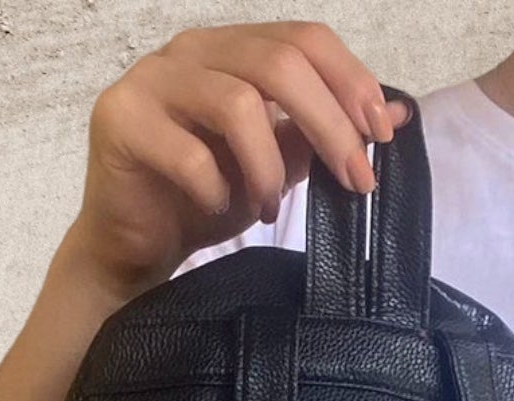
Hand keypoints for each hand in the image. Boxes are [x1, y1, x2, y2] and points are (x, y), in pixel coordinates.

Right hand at [63, 21, 413, 303]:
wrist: (130, 248)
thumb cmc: (199, 202)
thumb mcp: (270, 167)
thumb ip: (316, 137)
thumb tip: (394, 115)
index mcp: (229, 49)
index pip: (303, 39)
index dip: (350, 81)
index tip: (381, 136)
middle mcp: (189, 51)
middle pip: (278, 62)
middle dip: (329, 123)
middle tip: (354, 178)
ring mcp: (149, 82)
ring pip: (236, 103)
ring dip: (267, 165)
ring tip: (270, 207)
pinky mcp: (118, 121)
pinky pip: (188, 153)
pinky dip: (216, 189)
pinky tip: (220, 209)